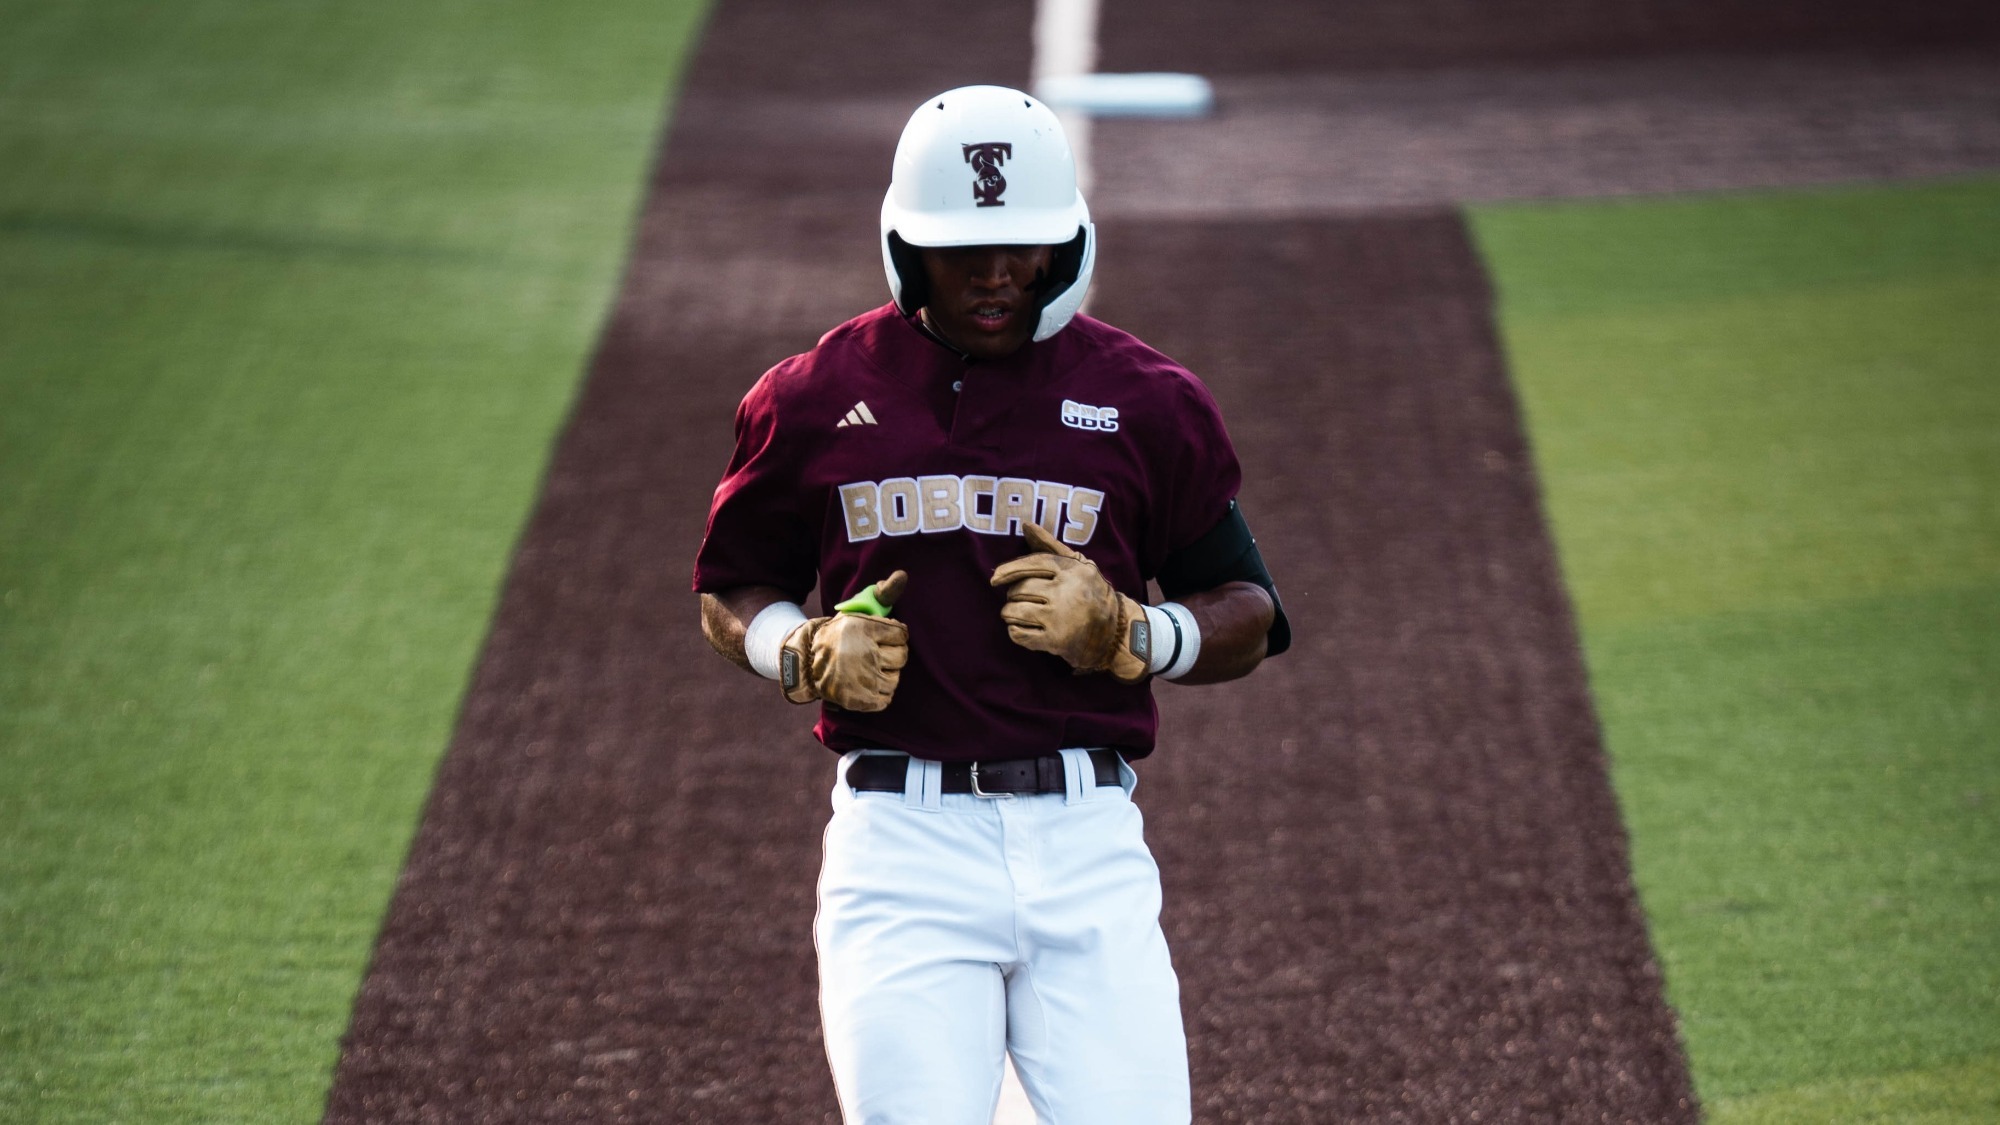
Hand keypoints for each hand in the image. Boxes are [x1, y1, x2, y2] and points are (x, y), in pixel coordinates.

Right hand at [779, 571, 909, 709]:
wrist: (806, 662)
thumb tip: (902, 575)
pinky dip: (879, 695)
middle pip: (902, 657)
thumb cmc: (839, 635)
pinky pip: (886, 699)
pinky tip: (867, 685)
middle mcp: (863, 653)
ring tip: (869, 670)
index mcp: (863, 628)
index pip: (901, 633)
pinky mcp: (858, 699)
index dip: (894, 636)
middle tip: (874, 654)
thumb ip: (882, 594)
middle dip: (891, 655)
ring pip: (895, 679)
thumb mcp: (856, 611)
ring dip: (886, 676)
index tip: (883, 637)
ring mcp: (861, 679)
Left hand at [988, 523, 1148, 682]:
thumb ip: (1051, 545)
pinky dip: (1015, 632)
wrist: (1115, 632)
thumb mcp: (1078, 565)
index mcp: (1072, 571)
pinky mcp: (1055, 641)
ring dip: (1009, 614)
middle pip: (1021, 589)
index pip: (1032, 564)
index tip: (995, 578)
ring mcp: (1060, 618)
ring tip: (1017, 614)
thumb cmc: (1091, 593)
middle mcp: (1066, 593)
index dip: (1009, 569)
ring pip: (1016, 611)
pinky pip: (1019, 634)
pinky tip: (1023, 629)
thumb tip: (1026, 525)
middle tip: (1020, 599)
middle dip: (1013, 595)